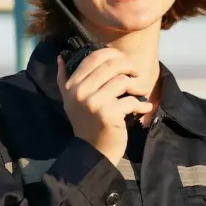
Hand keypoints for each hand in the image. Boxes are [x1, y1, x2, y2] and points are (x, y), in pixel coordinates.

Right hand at [56, 47, 152, 164]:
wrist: (93, 152)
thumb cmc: (85, 123)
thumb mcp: (70, 101)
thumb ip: (64, 79)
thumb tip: (60, 58)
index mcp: (72, 85)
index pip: (94, 57)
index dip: (113, 53)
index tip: (124, 61)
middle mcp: (80, 92)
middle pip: (111, 64)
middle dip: (129, 66)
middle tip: (136, 73)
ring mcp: (94, 103)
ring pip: (122, 80)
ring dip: (136, 85)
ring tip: (139, 91)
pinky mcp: (108, 114)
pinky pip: (130, 100)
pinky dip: (141, 104)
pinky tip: (144, 107)